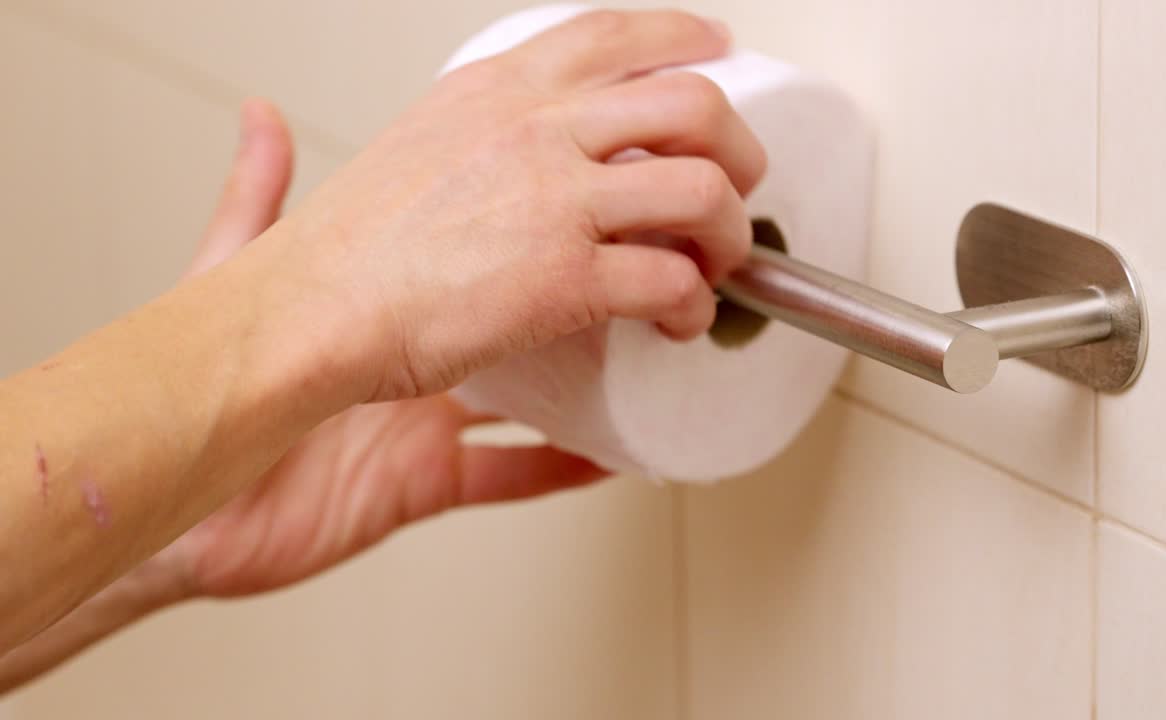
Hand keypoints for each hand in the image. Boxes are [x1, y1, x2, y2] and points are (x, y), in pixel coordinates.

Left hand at [149, 101, 604, 597]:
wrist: (191, 494)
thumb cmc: (214, 392)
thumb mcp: (235, 272)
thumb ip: (255, 194)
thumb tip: (258, 113)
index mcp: (380, 306)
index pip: (465, 261)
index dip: (517, 236)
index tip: (565, 207)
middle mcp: (412, 361)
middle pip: (512, 325)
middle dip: (570, 299)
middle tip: (628, 269)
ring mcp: (424, 425)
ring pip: (531, 404)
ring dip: (584, 386)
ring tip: (643, 355)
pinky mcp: (427, 483)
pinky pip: (515, 476)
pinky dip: (566, 468)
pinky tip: (612, 454)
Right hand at [270, 9, 765, 400]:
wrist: (311, 311)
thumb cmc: (350, 247)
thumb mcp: (415, 141)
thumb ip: (479, 127)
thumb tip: (533, 142)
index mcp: (501, 90)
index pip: (616, 35)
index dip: (683, 38)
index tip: (715, 50)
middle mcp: (537, 129)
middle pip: (694, 104)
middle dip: (739, 149)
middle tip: (735, 189)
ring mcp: (556, 200)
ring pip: (704, 191)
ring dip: (729, 235)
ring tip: (713, 267)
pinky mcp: (565, 279)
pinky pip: (673, 282)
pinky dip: (693, 307)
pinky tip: (677, 321)